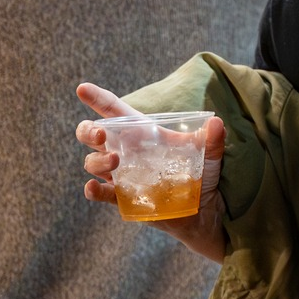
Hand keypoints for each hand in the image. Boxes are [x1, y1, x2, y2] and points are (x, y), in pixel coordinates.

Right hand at [76, 82, 228, 264]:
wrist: (203, 210)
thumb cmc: (202, 174)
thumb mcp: (209, 154)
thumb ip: (213, 139)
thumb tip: (216, 123)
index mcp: (143, 133)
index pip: (115, 111)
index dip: (97, 99)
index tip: (82, 88)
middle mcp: (126, 150)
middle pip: (92, 135)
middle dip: (88, 130)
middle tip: (100, 133)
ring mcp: (121, 174)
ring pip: (93, 162)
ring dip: (98, 160)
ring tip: (116, 160)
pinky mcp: (122, 198)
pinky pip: (100, 193)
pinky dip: (93, 190)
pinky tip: (93, 187)